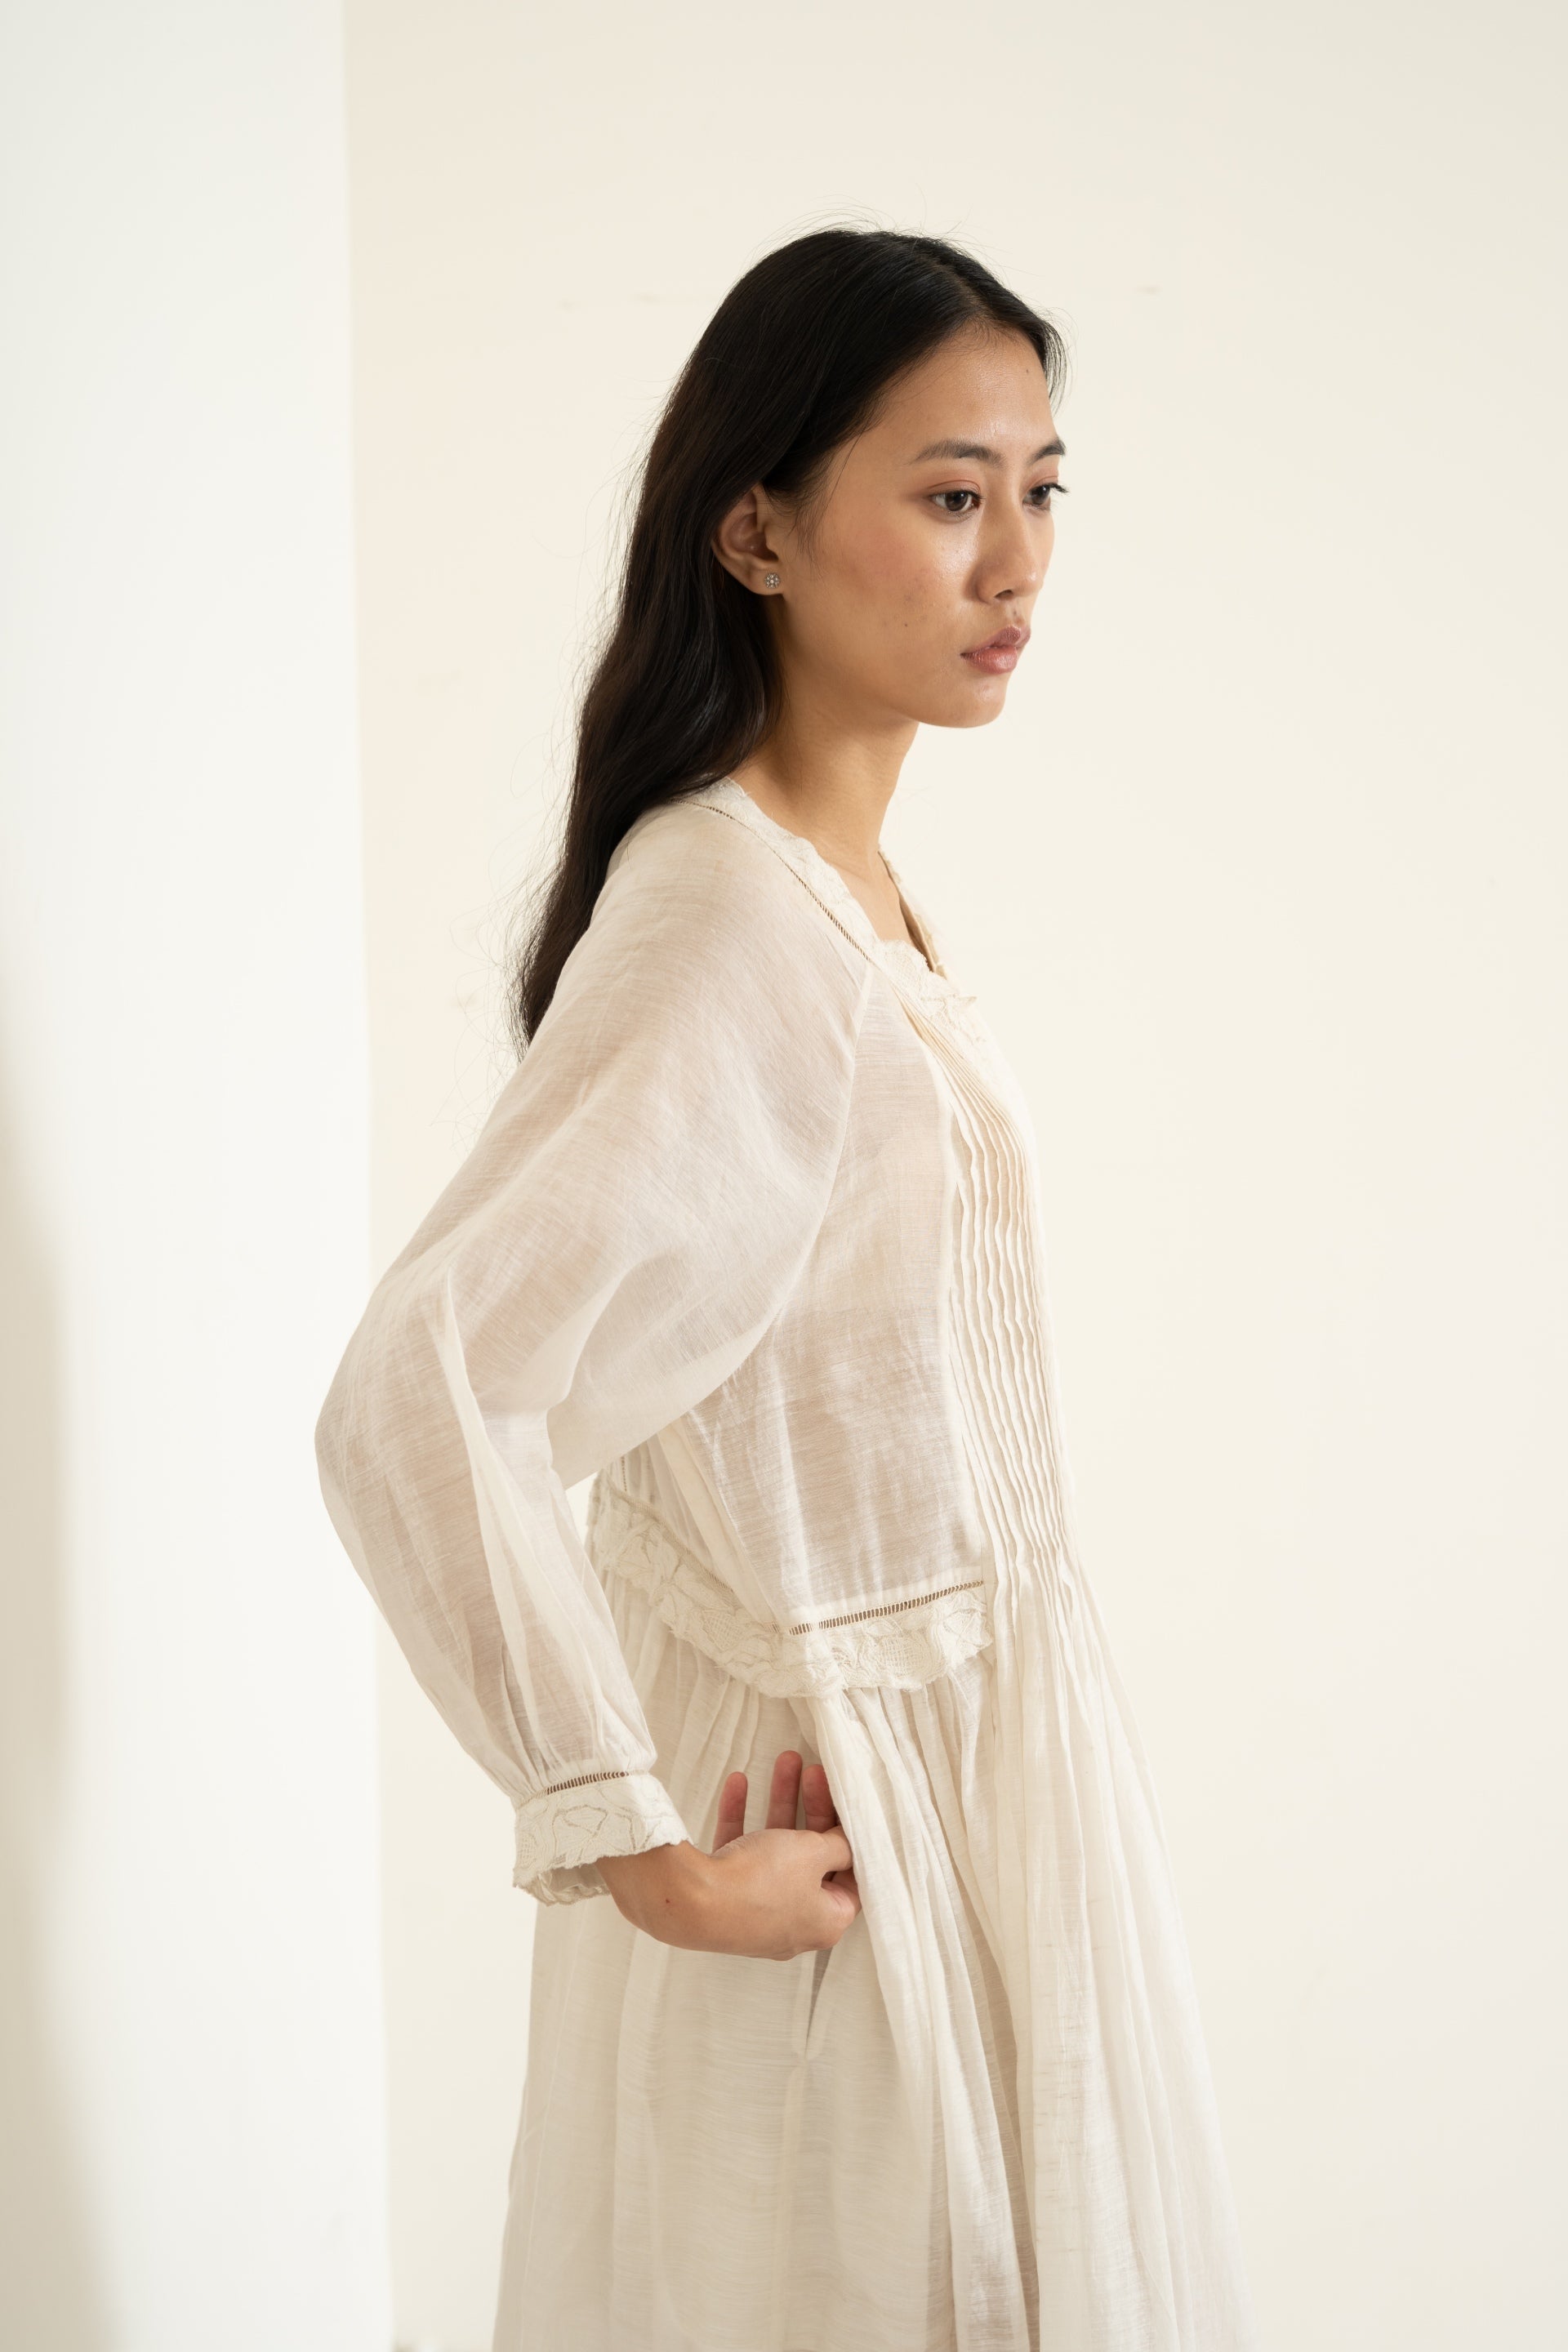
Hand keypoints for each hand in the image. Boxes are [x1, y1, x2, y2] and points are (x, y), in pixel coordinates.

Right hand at [597, 1750, 860, 1959]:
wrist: (691, 1903)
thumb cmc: (762, 1882)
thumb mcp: (814, 1852)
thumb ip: (839, 1843)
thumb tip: (849, 1843)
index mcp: (826, 1921)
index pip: (853, 1879)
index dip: (855, 1841)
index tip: (848, 1807)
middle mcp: (795, 1922)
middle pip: (813, 1858)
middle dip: (812, 1807)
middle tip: (813, 1771)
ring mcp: (758, 1910)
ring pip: (777, 1850)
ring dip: (780, 1802)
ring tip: (784, 1759)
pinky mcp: (727, 1897)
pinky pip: (742, 1853)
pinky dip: (743, 1818)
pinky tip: (738, 1782)